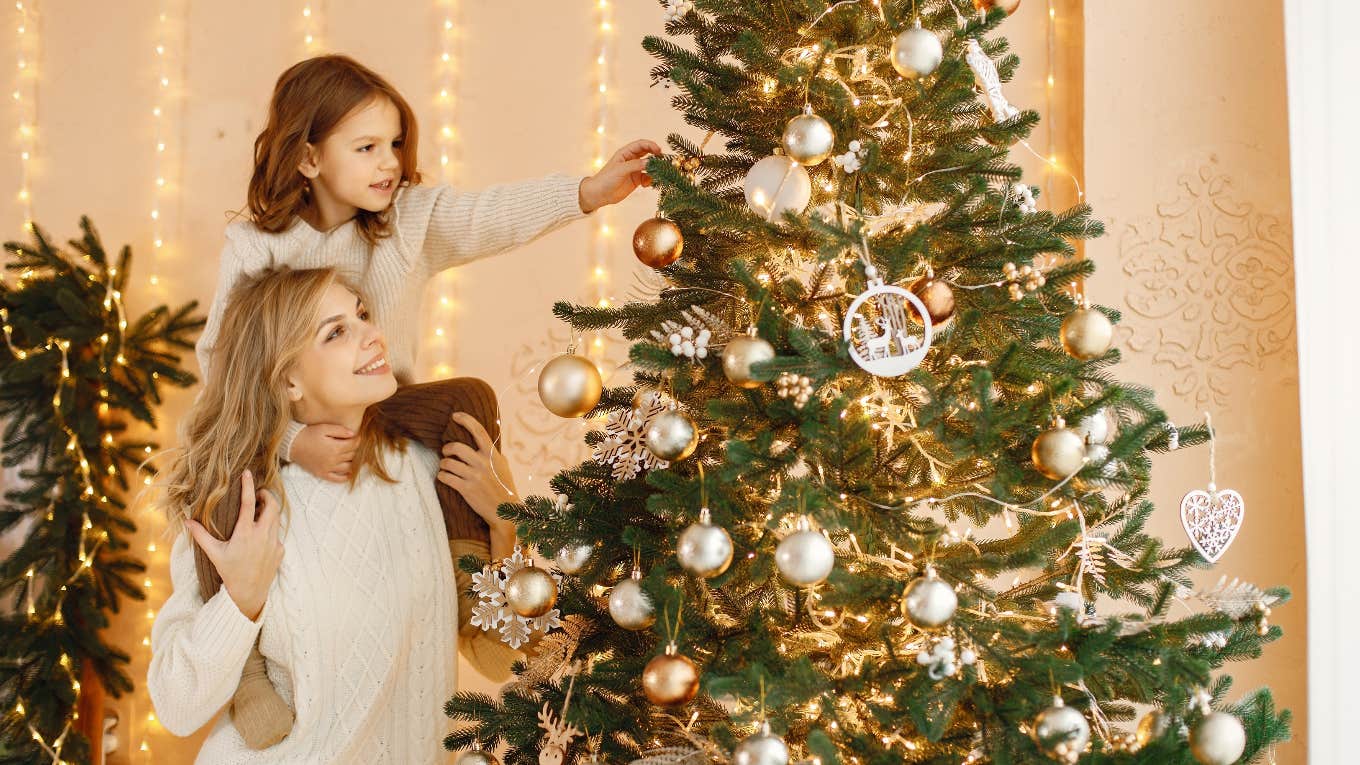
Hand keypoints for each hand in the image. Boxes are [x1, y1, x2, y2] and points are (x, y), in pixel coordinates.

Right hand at [184, 471, 282, 620]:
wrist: (248, 593)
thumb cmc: (230, 572)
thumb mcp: (214, 553)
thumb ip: (201, 536)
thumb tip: (187, 521)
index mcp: (246, 533)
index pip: (249, 503)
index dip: (248, 486)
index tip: (247, 473)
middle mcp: (263, 535)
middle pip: (271, 505)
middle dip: (266, 495)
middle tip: (257, 494)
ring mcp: (274, 542)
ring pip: (276, 518)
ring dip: (269, 511)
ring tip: (258, 511)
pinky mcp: (281, 550)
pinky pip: (277, 534)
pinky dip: (270, 529)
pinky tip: (260, 536)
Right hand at [290, 423, 355, 481]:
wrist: (292, 445)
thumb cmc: (308, 434)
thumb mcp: (324, 428)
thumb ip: (340, 430)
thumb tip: (353, 434)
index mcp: (335, 448)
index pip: (353, 445)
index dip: (357, 440)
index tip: (357, 437)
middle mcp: (333, 460)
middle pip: (351, 455)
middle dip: (354, 449)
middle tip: (353, 445)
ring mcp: (328, 468)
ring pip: (348, 467)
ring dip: (351, 461)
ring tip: (350, 456)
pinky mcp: (322, 474)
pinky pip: (337, 479)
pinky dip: (345, 477)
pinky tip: (349, 473)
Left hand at [438, 412, 516, 532]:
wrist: (505, 511)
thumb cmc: (505, 488)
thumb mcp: (504, 467)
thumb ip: (494, 455)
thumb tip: (487, 444)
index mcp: (492, 455)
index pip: (478, 431)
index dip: (466, 420)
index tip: (455, 416)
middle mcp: (483, 463)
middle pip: (457, 447)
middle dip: (447, 448)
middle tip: (446, 452)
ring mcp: (474, 476)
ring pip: (448, 463)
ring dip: (443, 464)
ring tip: (446, 468)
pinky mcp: (466, 489)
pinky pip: (445, 477)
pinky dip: (442, 476)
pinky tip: (444, 477)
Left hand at [578, 139, 663, 213]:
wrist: (599, 194)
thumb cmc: (606, 179)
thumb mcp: (621, 170)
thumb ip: (636, 165)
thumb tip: (651, 162)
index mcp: (625, 153)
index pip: (641, 145)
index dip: (651, 145)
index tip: (659, 151)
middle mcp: (631, 160)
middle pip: (647, 153)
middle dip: (656, 156)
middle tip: (663, 161)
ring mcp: (634, 170)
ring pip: (649, 166)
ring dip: (655, 170)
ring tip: (658, 175)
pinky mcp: (636, 180)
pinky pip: (647, 177)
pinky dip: (650, 180)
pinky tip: (647, 185)